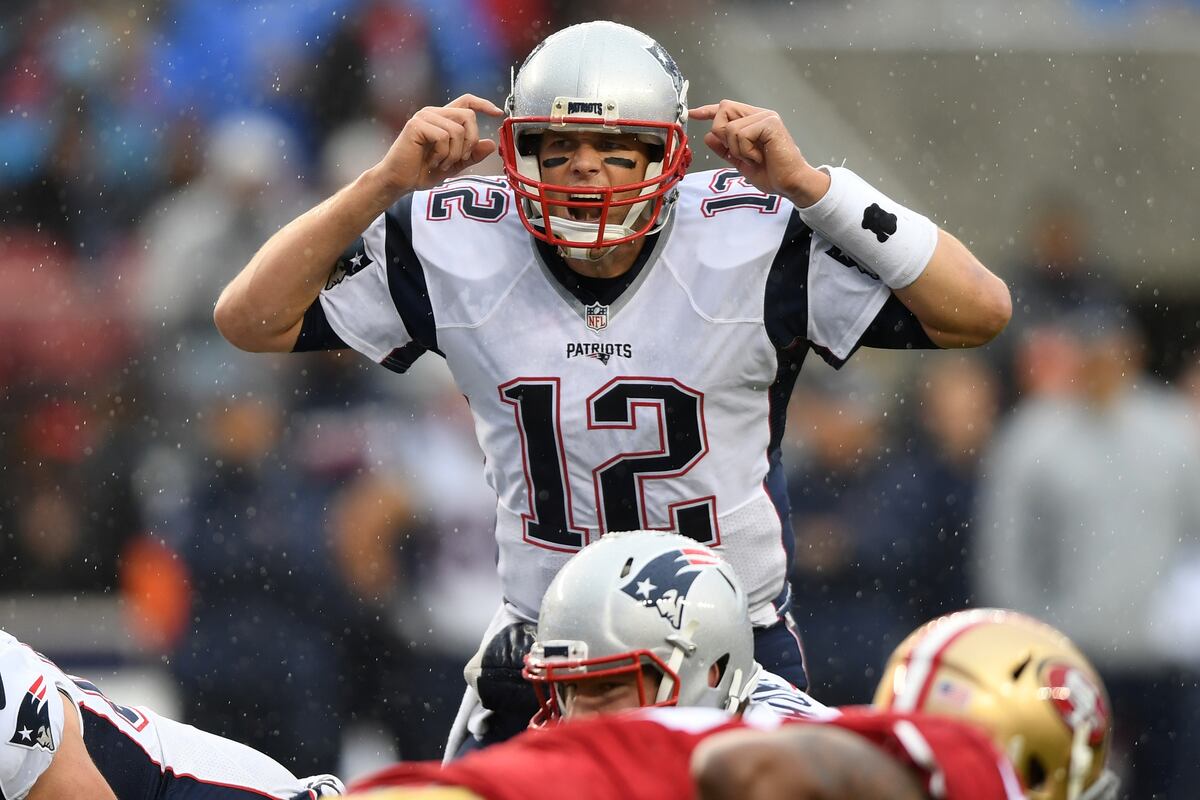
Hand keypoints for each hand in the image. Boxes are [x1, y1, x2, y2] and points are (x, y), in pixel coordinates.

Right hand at [373, 94, 503, 194]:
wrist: (399, 181)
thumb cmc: (422, 171)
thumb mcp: (454, 165)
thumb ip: (472, 154)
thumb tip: (491, 143)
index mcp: (443, 118)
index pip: (467, 101)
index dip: (484, 104)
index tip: (498, 113)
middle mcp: (434, 113)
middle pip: (468, 116)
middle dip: (471, 141)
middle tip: (460, 159)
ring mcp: (424, 117)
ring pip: (457, 130)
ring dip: (455, 154)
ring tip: (442, 164)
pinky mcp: (416, 125)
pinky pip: (443, 137)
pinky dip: (443, 155)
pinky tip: (433, 162)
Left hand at [689, 100, 829, 205]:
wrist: (790, 184)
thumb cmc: (771, 174)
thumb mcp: (741, 161)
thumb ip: (725, 149)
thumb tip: (708, 136)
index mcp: (753, 122)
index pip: (726, 110)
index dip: (708, 110)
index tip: (693, 114)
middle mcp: (759, 115)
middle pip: (724, 109)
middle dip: (722, 134)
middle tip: (739, 152)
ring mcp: (766, 117)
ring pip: (731, 127)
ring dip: (737, 149)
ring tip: (754, 158)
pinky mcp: (770, 124)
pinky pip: (742, 134)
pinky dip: (745, 151)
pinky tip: (759, 157)